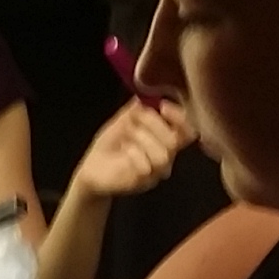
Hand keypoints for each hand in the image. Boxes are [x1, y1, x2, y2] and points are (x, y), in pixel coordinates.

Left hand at [69, 98, 193, 202]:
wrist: (91, 170)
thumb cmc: (110, 147)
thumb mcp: (121, 122)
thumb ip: (135, 110)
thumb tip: (145, 95)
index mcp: (164, 140)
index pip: (188, 130)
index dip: (180, 117)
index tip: (163, 106)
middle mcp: (164, 157)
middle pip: (174, 141)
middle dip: (153, 123)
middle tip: (134, 119)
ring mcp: (154, 173)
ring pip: (163, 155)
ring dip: (143, 139)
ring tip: (127, 136)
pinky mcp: (141, 183)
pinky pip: (146, 168)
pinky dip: (134, 154)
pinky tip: (124, 150)